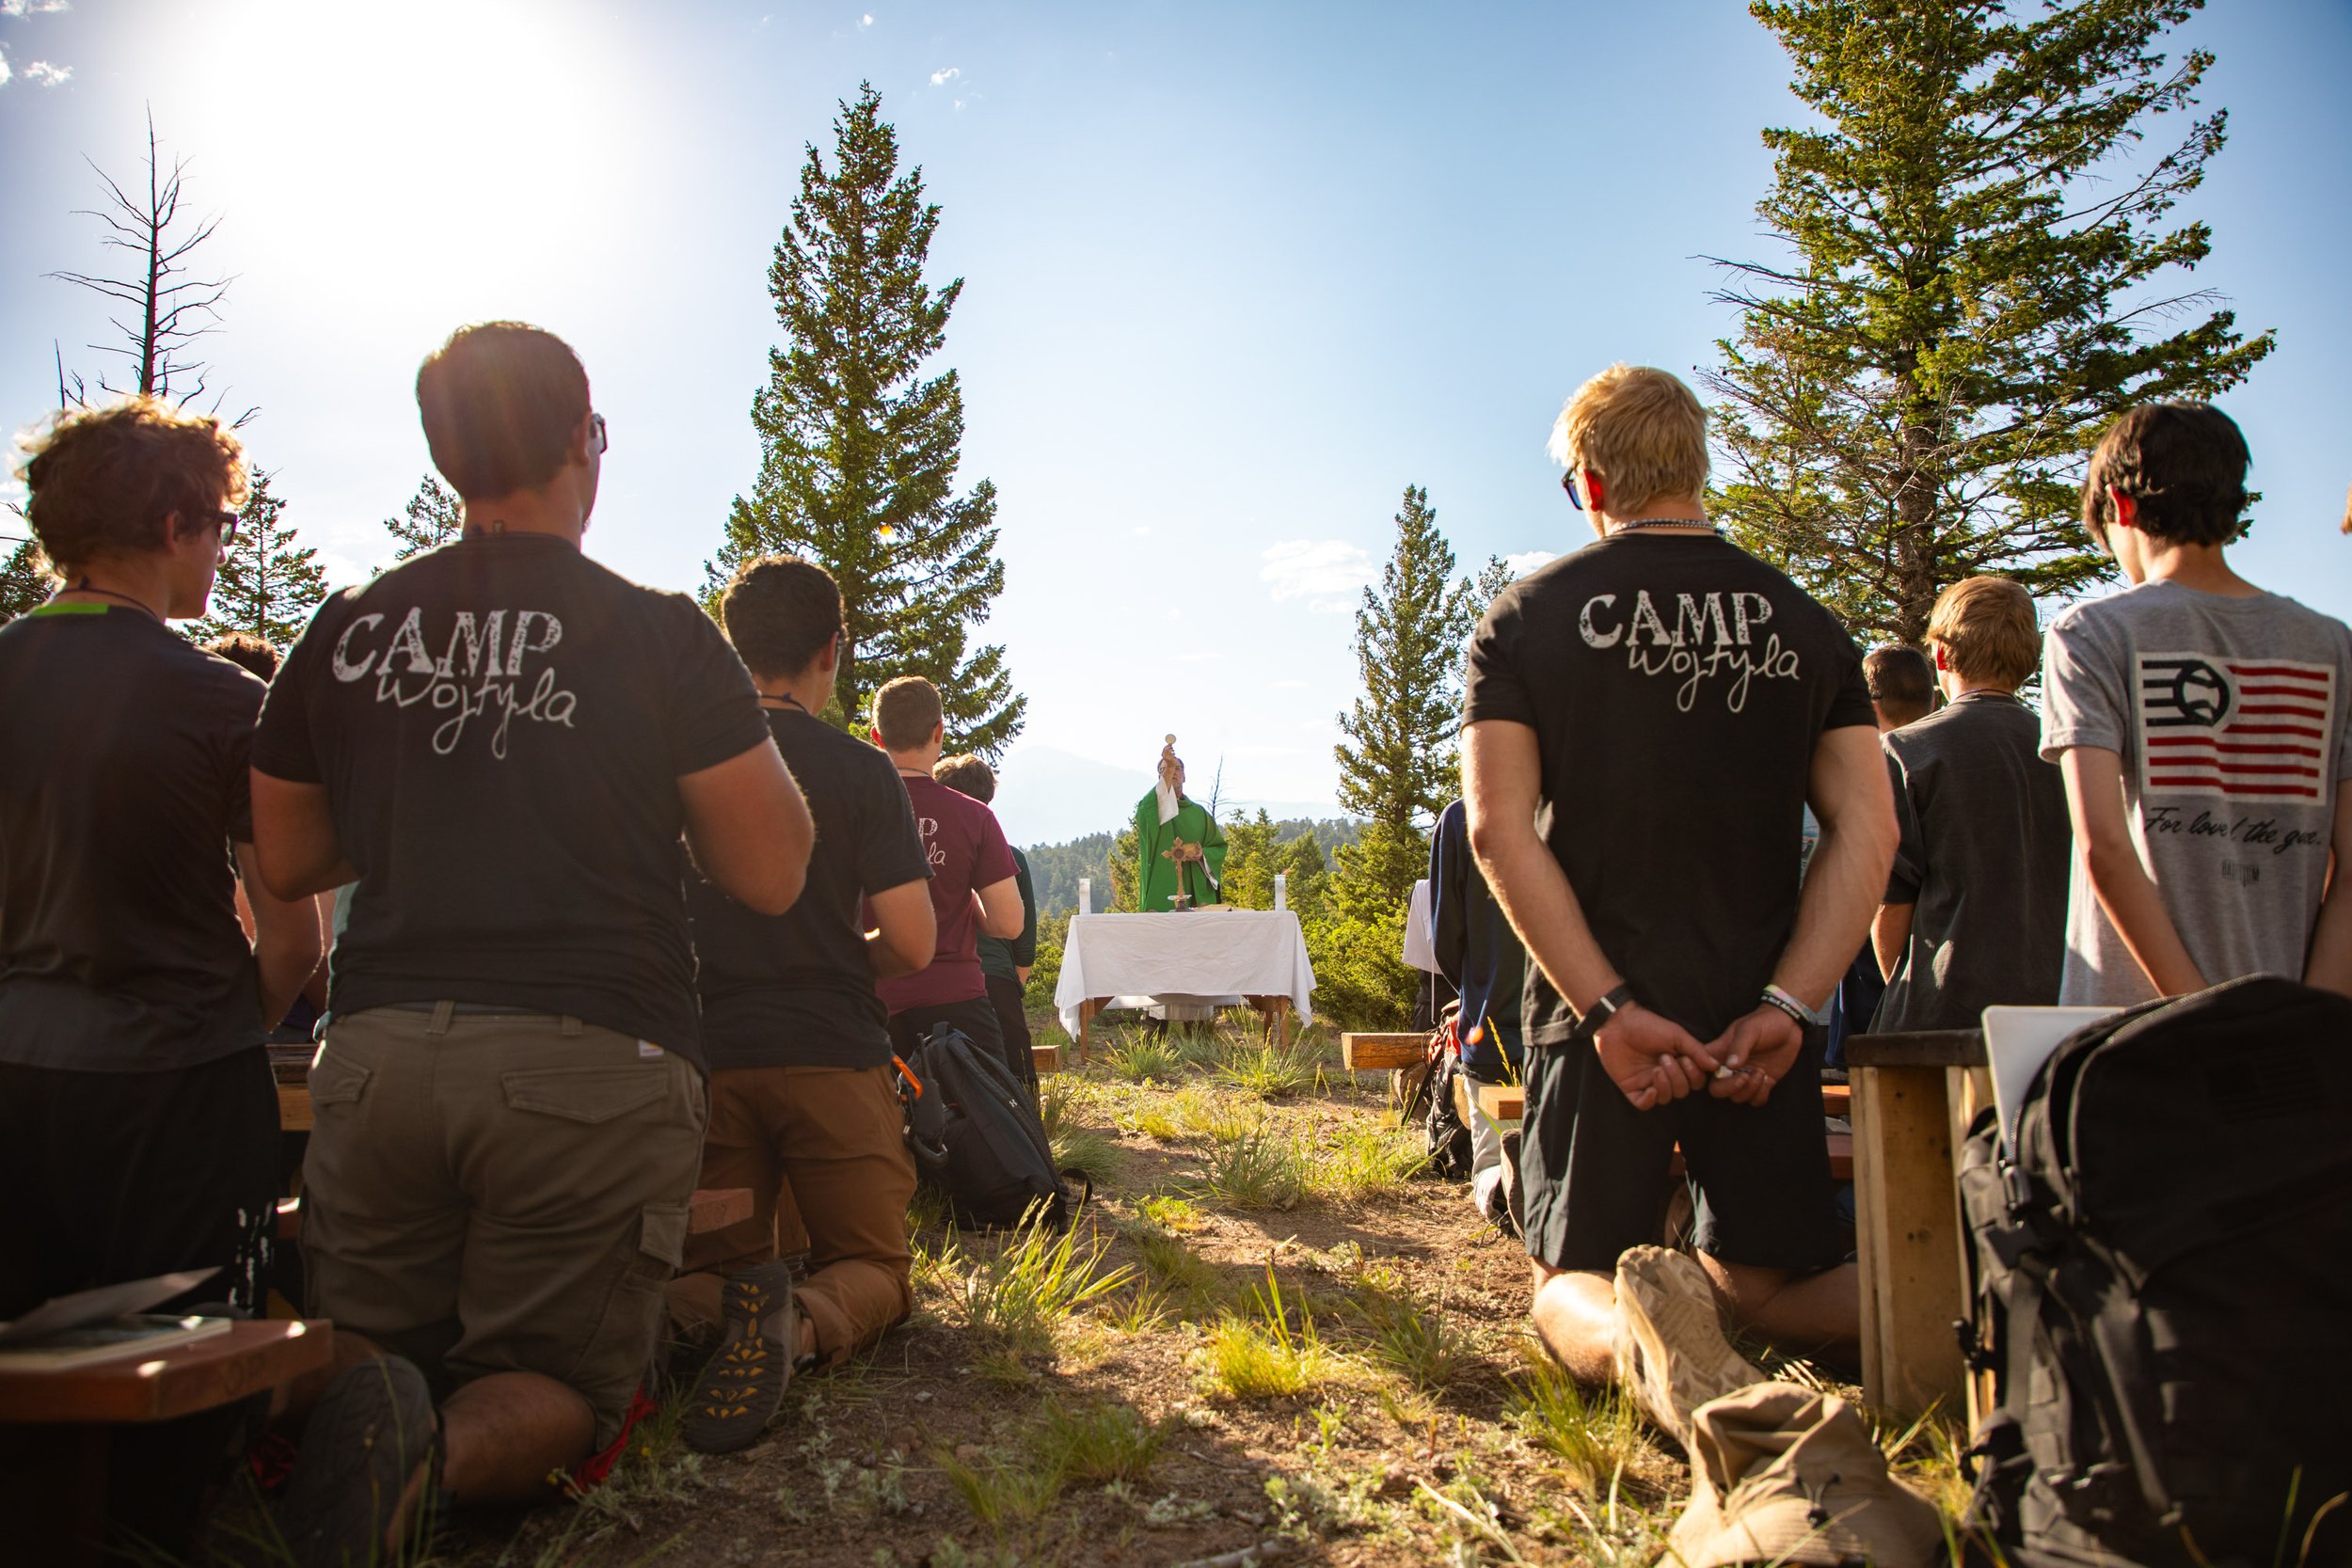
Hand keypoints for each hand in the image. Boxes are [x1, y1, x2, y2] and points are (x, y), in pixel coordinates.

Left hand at [1593, 1003, 1717, 1110]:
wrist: (1618, 1023)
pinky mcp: (1631, 1088)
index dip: (1694, 1075)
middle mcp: (1666, 1074)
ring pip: (1666, 1098)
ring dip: (1665, 1085)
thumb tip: (1716, 1066)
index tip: (1685, 1059)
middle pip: (1682, 1091)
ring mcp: (1648, 1082)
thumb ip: (1696, 1051)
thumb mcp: (1676, 1035)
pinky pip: (1644, 1104)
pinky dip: (1650, 1100)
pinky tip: (1650, 1088)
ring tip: (1657, 1067)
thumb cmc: (1648, 1025)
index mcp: (1679, 1062)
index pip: (1696, 1081)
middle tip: (1665, 1058)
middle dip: (1677, 1077)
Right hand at [1701, 1006, 1804, 1105]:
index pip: (1700, 1067)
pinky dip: (1760, 1095)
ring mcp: (1745, 1077)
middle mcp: (1730, 1068)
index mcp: (1720, 1052)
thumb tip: (1730, 1066)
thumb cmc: (1765, 1022)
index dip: (1698, 1074)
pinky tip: (1768, 1080)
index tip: (1716, 1069)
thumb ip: (1739, 1047)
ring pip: (1736, 1098)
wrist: (1789, 1025)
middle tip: (1746, 1076)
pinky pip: (1755, 1100)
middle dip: (1730, 1088)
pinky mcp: (1762, 1083)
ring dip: (1749, 1090)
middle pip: (1717, 1089)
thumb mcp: (1750, 1029)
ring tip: (1761, 1072)